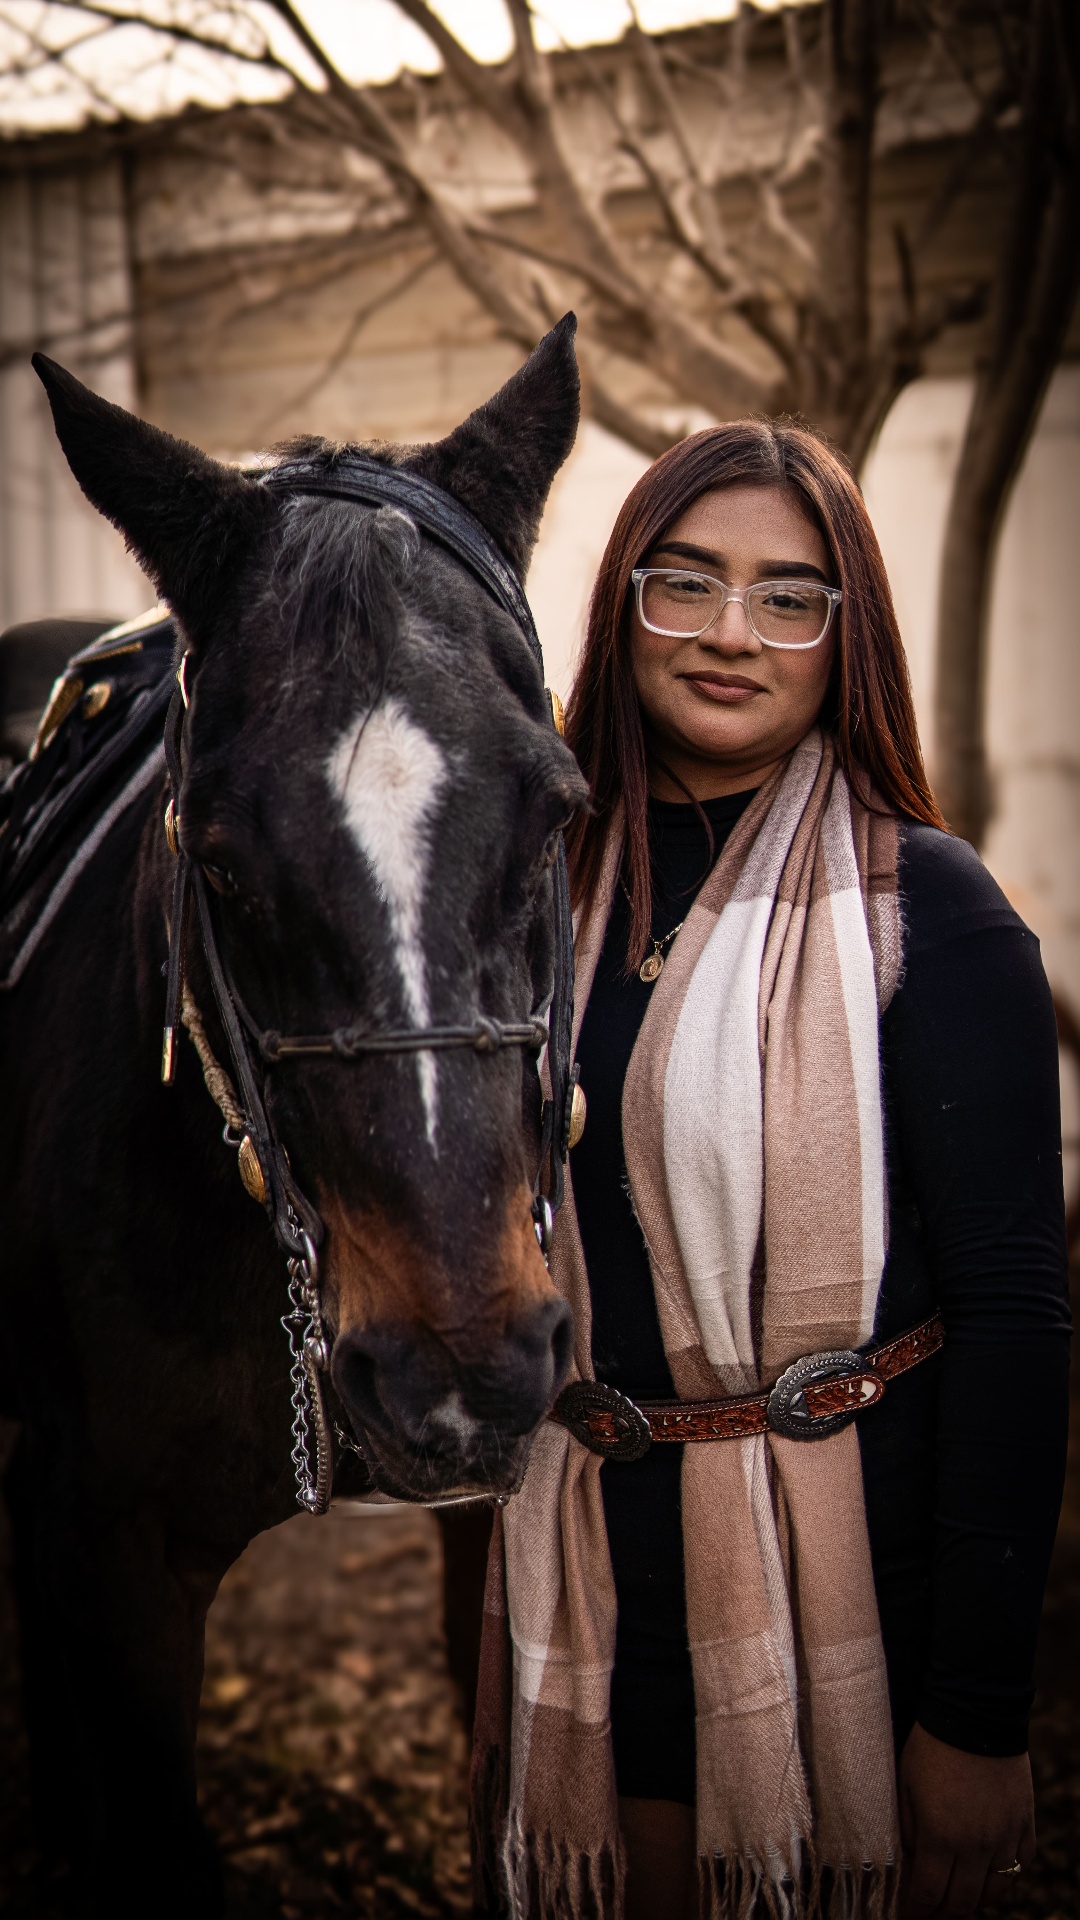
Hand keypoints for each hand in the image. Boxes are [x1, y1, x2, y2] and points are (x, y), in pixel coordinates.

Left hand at [898, 1722, 1034, 1916]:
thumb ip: (909, 1830)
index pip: (929, 1895)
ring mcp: (1005, 1835)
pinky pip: (1021, 1865)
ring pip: (996, 1890)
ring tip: (961, 1895)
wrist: (974, 1712)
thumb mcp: (905, 1786)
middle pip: (963, 1902)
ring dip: (976, 1899)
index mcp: (941, 1837)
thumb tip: (913, 1861)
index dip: (917, 1910)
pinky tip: (990, 1872)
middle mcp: (976, 1845)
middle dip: (943, 1913)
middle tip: (932, 1910)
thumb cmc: (931, 1746)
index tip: (909, 1912)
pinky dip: (1006, 1876)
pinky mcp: (1024, 1822)